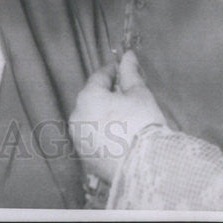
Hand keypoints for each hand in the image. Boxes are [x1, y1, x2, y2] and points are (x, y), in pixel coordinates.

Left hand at [68, 51, 166, 182]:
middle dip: (107, 95)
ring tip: (125, 117)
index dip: (112, 71)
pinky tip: (119, 136)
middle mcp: (76, 116)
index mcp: (87, 97)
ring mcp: (78, 138)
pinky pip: (93, 138)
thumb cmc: (143, 125)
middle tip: (127, 95)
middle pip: (92, 98)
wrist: (145, 168)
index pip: (99, 77)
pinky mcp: (85, 157)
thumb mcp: (139, 94)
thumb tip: (128, 55)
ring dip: (103, 115)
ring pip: (91, 118)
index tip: (121, 69)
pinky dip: (103, 134)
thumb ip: (131, 73)